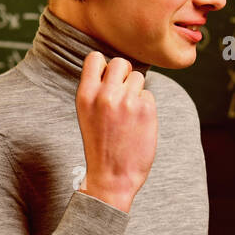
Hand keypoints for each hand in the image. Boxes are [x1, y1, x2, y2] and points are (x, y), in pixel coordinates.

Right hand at [75, 52, 157, 212]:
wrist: (112, 176)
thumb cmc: (100, 145)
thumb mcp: (87, 114)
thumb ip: (97, 91)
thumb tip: (115, 69)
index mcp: (85, 95)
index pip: (95, 58)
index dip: (104, 65)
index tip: (107, 79)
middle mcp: (105, 94)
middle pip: (121, 62)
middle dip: (124, 74)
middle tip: (123, 94)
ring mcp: (127, 101)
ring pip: (138, 78)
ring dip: (136, 91)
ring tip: (128, 113)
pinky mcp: (147, 109)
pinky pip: (149, 95)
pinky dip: (146, 106)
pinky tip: (137, 124)